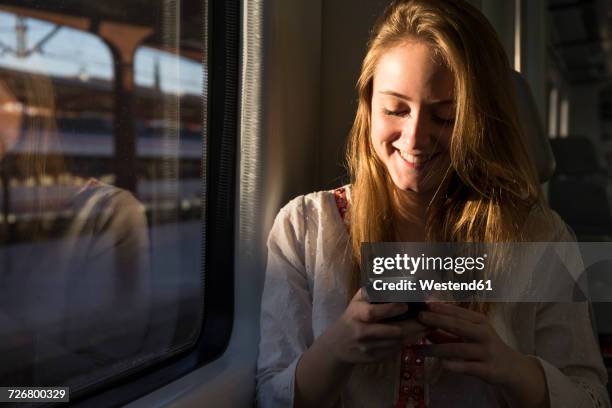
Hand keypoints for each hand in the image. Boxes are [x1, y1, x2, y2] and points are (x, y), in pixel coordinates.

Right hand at [325, 288, 428, 363]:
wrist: (338, 345)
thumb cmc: (352, 317)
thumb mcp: (356, 302)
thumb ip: (372, 292)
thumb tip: (396, 280)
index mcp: (356, 314)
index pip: (374, 313)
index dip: (392, 309)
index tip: (406, 305)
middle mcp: (362, 332)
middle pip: (393, 331)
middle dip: (414, 325)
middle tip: (430, 319)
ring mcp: (368, 347)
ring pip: (398, 342)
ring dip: (416, 335)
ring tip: (429, 327)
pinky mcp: (374, 358)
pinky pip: (396, 350)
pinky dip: (408, 343)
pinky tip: (417, 336)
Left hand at [418, 302, 547, 406]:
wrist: (511, 368)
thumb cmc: (485, 347)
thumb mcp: (469, 335)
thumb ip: (446, 333)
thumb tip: (423, 328)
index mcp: (479, 321)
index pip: (458, 312)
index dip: (441, 308)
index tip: (424, 304)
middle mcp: (484, 334)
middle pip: (458, 325)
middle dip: (438, 320)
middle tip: (420, 318)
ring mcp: (487, 352)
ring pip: (459, 348)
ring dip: (438, 349)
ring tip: (420, 350)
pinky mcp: (488, 369)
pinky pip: (469, 367)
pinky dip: (455, 365)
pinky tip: (443, 364)